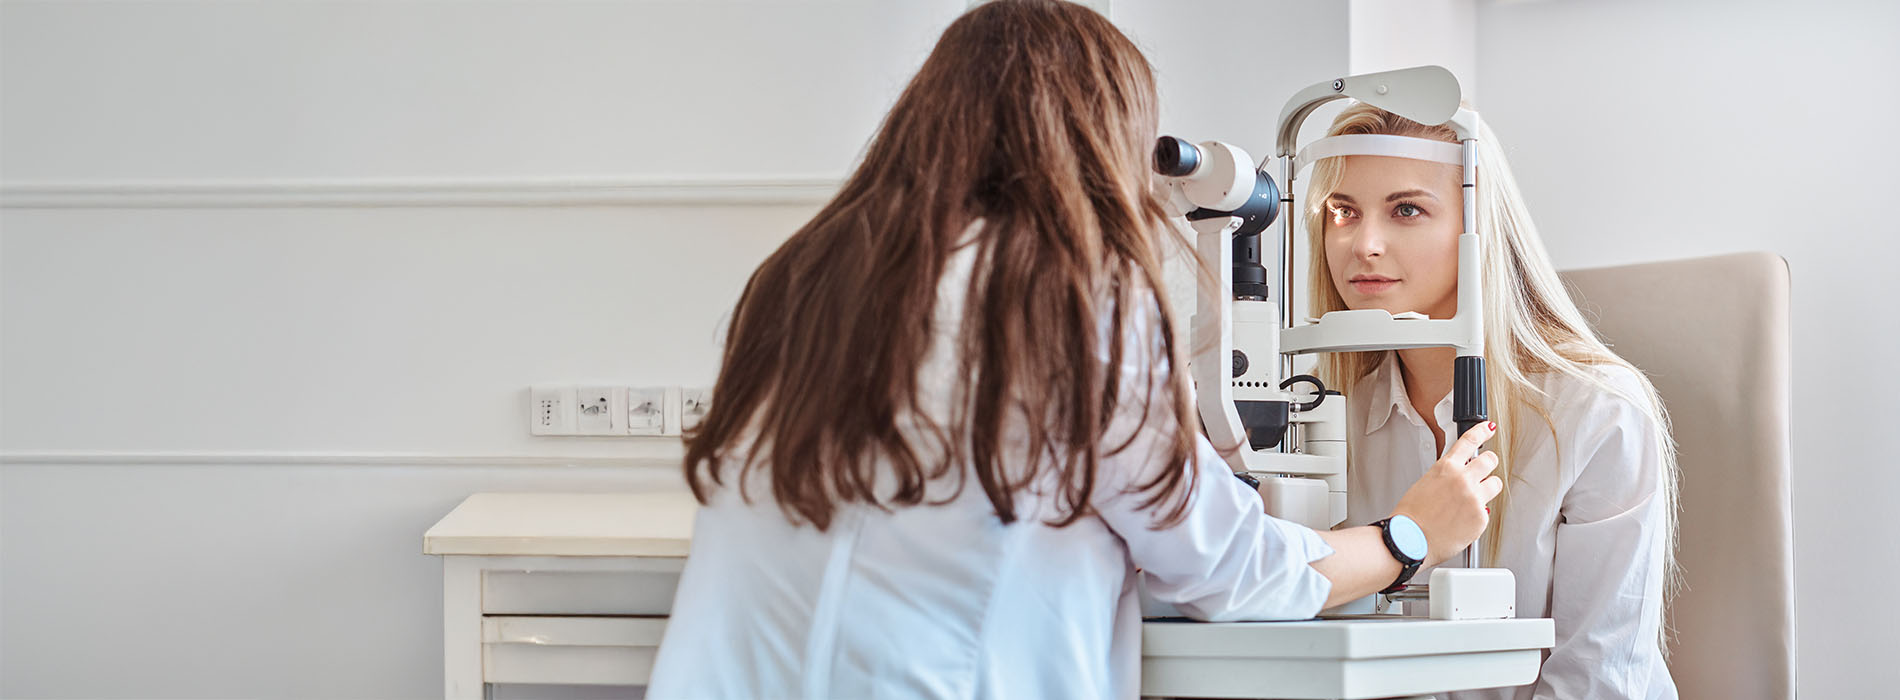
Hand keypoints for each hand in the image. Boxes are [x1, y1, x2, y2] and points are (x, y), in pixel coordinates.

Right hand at [1389, 422, 1503, 566]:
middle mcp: (1462, 480)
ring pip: (1496, 484)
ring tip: (1472, 499)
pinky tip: (1462, 521)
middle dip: (1488, 464)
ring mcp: (1474, 498)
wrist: (1410, 540)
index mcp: (1446, 468)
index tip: (1488, 428)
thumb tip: (1458, 478)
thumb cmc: (1411, 517)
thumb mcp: (1425, 484)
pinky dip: (1477, 515)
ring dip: (1487, 488)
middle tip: (1483, 470)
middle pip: (1490, 460)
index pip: (1469, 441)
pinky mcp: (1481, 517)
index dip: (1481, 431)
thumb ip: (1446, 477)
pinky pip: (1487, 511)